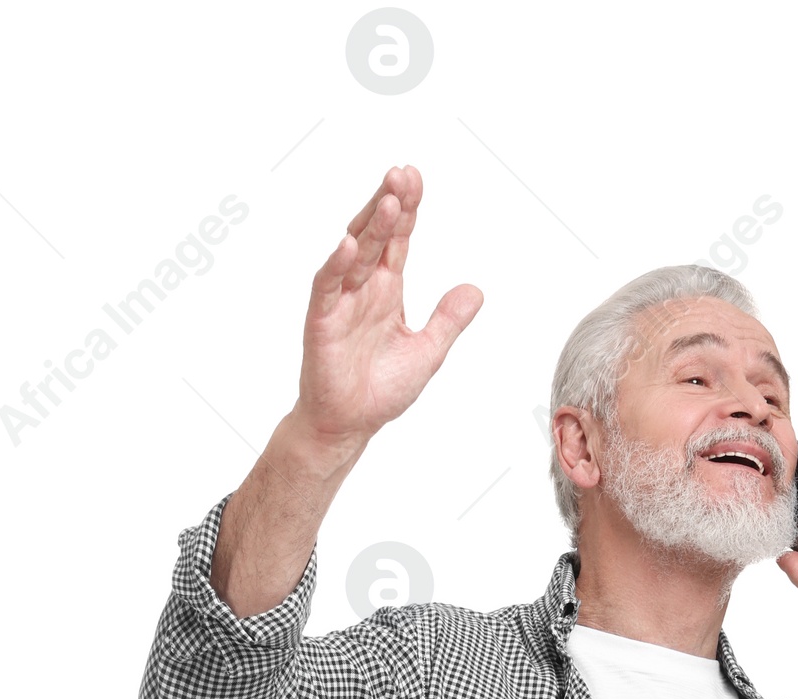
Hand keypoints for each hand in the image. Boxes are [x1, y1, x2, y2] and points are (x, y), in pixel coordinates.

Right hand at [291, 165, 481, 465]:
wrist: (349, 425)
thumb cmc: (380, 390)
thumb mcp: (427, 352)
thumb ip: (448, 320)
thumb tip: (476, 290)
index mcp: (387, 290)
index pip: (398, 240)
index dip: (408, 210)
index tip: (415, 179)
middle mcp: (363, 288)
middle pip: (376, 235)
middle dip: (389, 204)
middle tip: (403, 174)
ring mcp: (340, 302)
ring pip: (354, 253)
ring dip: (370, 226)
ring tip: (388, 199)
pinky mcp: (321, 321)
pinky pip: (327, 287)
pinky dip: (336, 265)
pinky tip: (348, 244)